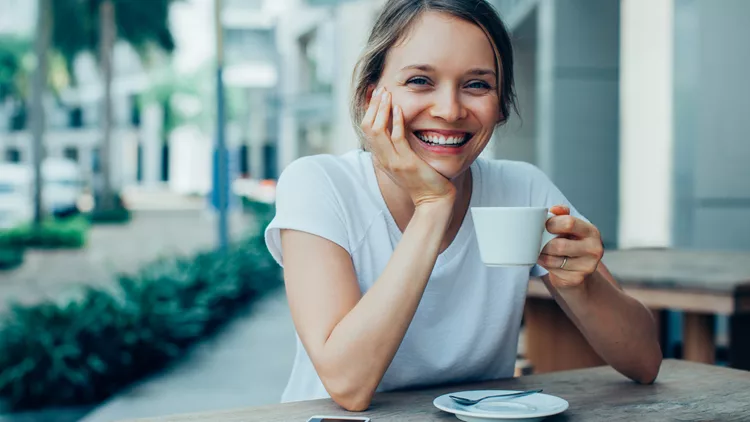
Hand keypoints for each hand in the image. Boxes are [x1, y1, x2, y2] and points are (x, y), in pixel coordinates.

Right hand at [360, 87, 455, 207]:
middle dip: (373, 106)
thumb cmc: (423, 180)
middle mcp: (382, 159)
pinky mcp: (406, 163)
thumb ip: (398, 146)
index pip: (366, 130)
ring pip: (377, 130)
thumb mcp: (404, 162)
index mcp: (381, 158)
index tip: (375, 94)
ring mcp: (393, 162)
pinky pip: (397, 138)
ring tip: (387, 94)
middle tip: (381, 89)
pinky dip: (396, 121)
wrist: (433, 201)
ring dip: (381, 109)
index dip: (369, 110)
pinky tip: (399, 109)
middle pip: (367, 127)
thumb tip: (396, 128)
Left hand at [537, 205, 603, 288]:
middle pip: (559, 245)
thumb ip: (562, 215)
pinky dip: (544, 264)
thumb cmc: (570, 243)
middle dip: (543, 243)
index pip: (569, 223)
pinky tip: (545, 260)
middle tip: (537, 241)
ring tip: (540, 250)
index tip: (544, 226)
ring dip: (541, 254)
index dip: (551, 224)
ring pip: (553, 259)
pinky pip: (552, 270)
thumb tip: (555, 209)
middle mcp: (594, 249)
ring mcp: (587, 266)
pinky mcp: (576, 279)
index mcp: (591, 232)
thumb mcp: (570, 227)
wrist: (579, 270)